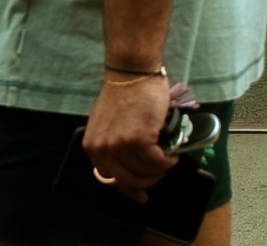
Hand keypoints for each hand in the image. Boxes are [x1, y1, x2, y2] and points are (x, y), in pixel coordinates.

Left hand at [83, 72, 174, 202]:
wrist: (132, 70)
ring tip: (169, 162)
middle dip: (147, 182)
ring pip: (144, 172)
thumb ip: (112, 142)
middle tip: (159, 174)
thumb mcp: (107, 122)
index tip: (140, 195)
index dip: (128, 190)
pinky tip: (173, 156)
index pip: (110, 179)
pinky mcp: (139, 139)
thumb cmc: (124, 90)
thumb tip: (130, 161)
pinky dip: (167, 162)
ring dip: (160, 171)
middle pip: (128, 180)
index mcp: (93, 146)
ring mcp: (121, 146)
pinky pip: (157, 161)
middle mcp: (103, 150)